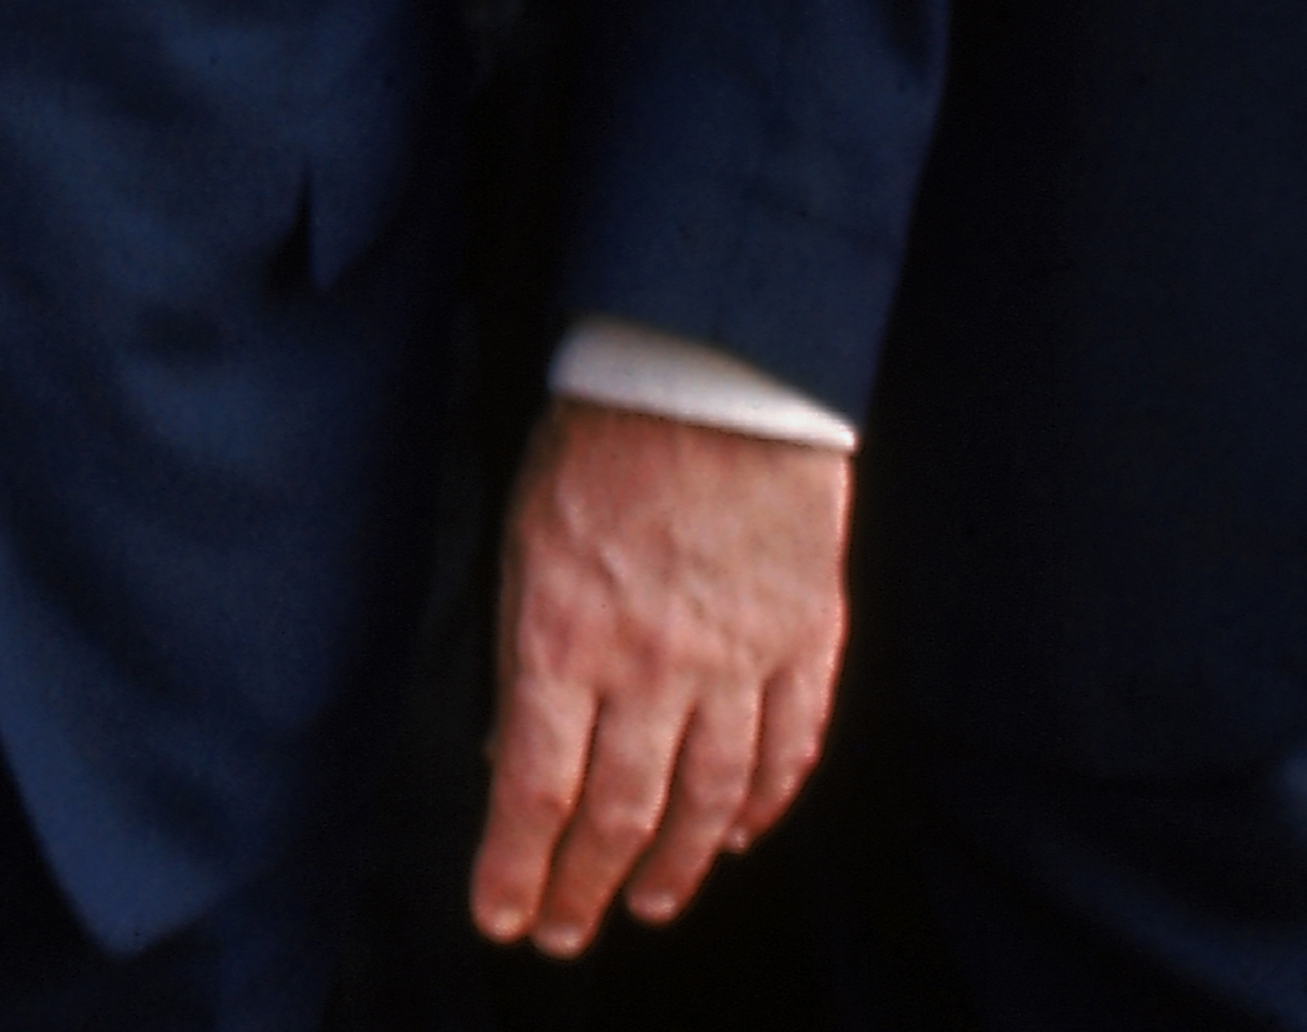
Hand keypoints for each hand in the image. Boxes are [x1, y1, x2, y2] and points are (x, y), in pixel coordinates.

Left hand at [467, 397, 850, 952]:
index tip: (502, 919)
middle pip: (619, 814)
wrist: (712, 375)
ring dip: (675, 867)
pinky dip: (764, 807)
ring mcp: (736, 660)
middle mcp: (651, 666)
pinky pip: (788, 749)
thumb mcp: (520, 542)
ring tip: (650, 905)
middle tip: (569, 932)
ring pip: (708, 801)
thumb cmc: (598, 448)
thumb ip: (517, 653)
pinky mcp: (803, 642)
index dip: (516, 870)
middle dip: (587, 889)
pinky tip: (736, 836)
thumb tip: (502, 749)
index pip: (534, 790)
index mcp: (564, 638)